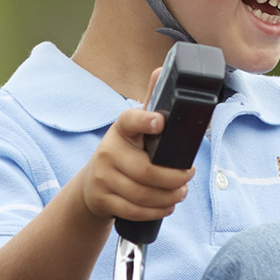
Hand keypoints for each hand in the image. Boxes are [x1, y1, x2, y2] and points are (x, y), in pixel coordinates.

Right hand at [75, 74, 193, 226]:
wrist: (92, 184)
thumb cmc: (124, 151)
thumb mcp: (134, 128)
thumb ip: (151, 103)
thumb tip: (163, 69)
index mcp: (121, 129)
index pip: (130, 120)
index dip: (145, 120)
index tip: (159, 122)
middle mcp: (108, 151)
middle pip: (146, 171)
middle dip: (174, 178)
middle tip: (188, 177)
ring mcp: (102, 177)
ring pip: (143, 194)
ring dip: (169, 197)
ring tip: (181, 192)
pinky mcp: (102, 199)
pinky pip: (134, 210)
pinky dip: (156, 210)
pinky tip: (167, 205)